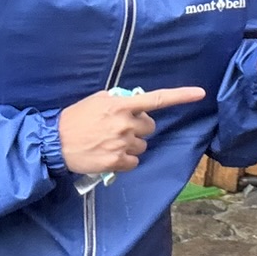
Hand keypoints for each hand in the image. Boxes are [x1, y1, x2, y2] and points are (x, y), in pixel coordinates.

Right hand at [57, 87, 205, 175]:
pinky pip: (133, 162)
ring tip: (109, 143)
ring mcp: (122, 143)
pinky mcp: (117, 162)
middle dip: (139, 128)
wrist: (55, 142)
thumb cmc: (75, 118)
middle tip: (119, 129)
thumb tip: (135, 104)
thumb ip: (119, 101)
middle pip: (150, 127)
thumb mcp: (97, 100)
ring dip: (131, 145)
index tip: (200, 93)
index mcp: (121, 105)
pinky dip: (125, 161)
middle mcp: (125, 123)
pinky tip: (108, 155)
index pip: (157, 99)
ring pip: (142, 146)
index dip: (180, 96)